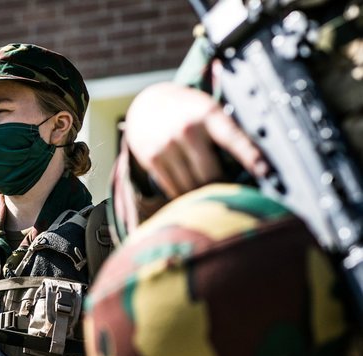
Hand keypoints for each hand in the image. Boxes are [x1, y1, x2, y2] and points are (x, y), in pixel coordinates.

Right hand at [123, 82, 267, 198]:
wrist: (147, 105)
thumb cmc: (188, 111)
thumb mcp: (208, 110)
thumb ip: (226, 130)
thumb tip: (252, 164)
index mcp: (208, 114)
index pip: (233, 138)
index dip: (249, 155)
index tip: (264, 171)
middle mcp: (187, 130)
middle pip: (211, 173)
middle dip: (222, 185)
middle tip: (229, 190)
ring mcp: (167, 145)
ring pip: (192, 185)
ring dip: (202, 193)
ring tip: (208, 190)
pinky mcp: (152, 159)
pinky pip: (174, 187)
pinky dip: (184, 194)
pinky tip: (189, 191)